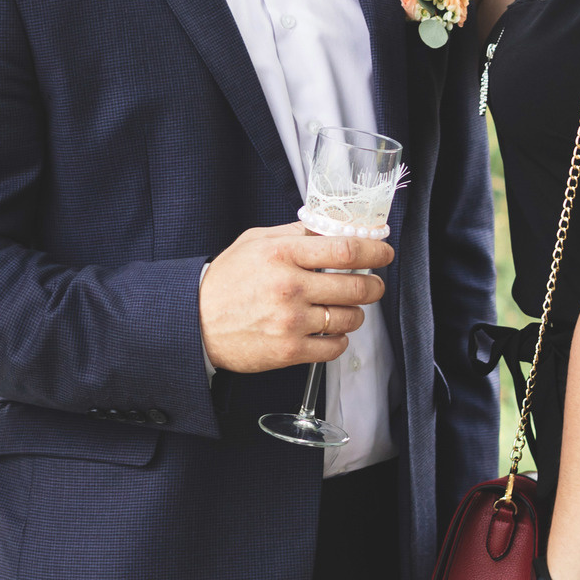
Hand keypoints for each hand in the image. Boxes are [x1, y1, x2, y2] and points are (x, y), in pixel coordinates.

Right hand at [198, 222, 391, 373]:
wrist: (195, 323)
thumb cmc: (226, 281)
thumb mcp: (255, 242)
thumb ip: (295, 233)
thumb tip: (333, 228)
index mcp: (282, 254)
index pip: (344, 249)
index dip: (374, 250)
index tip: (384, 252)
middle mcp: (289, 287)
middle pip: (355, 286)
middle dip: (374, 285)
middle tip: (374, 284)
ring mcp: (291, 321)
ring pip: (350, 318)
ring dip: (355, 313)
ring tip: (344, 309)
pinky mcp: (290, 351)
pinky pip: (335, 346)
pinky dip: (339, 339)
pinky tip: (328, 331)